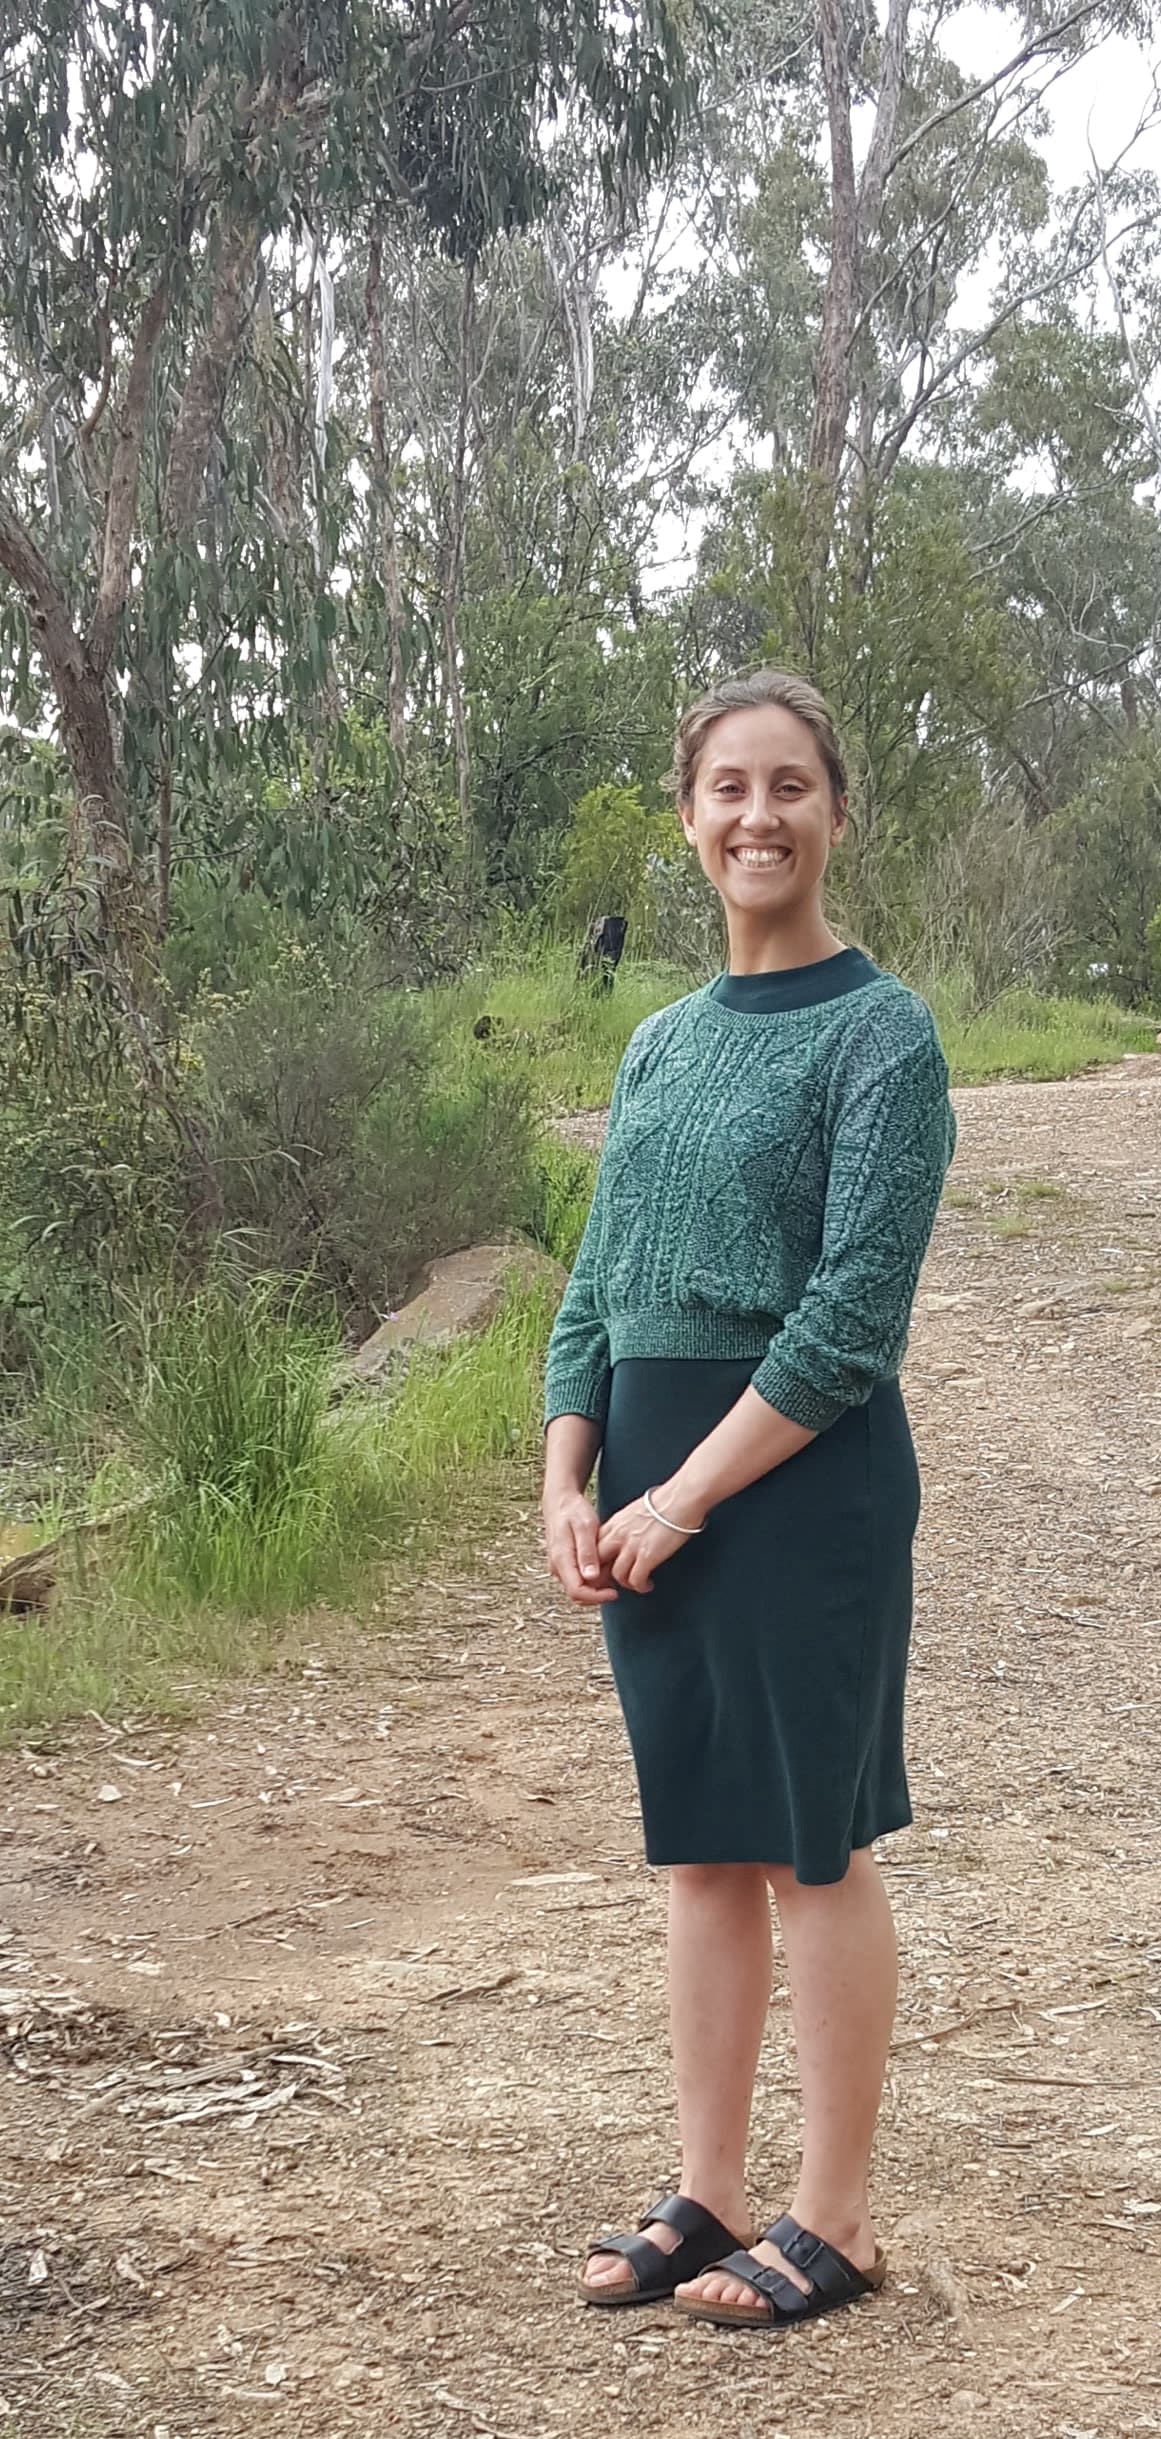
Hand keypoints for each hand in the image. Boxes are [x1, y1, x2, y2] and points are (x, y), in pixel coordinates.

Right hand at [542, 1487, 619, 1605]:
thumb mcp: (585, 1527)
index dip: (597, 1597)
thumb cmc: (573, 1510)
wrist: (560, 1501)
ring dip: (595, 1588)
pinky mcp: (564, 1564)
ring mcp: (559, 1566)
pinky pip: (578, 1579)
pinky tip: (604, 1568)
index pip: (577, 1591)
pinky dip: (592, 1580)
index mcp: (562, 1559)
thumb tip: (591, 1577)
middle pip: (577, 1594)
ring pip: (578, 1588)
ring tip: (612, 1574)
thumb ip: (587, 1552)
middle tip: (617, 1585)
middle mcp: (557, 1566)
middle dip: (598, 1594)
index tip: (615, 1593)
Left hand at [596, 1483, 707, 1594]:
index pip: (593, 1546)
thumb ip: (626, 1524)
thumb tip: (628, 1534)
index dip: (597, 1561)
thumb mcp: (635, 1511)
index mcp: (615, 1523)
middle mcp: (618, 1535)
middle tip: (614, 1583)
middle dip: (603, 1576)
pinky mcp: (647, 1555)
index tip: (606, 1569)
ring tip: (637, 1584)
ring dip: (626, 1584)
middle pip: (598, 1562)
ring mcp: (631, 1546)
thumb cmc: (665, 1501)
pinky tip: (647, 1585)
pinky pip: (635, 1580)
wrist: (680, 1498)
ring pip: (617, 1575)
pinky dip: (640, 1587)